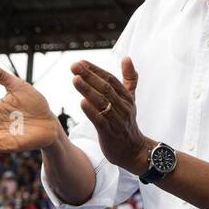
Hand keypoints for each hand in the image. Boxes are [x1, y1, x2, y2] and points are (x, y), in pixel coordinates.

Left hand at [70, 58, 146, 174]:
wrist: (134, 151)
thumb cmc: (127, 123)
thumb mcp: (130, 99)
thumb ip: (129, 79)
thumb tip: (127, 58)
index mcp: (126, 97)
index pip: (110, 79)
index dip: (96, 70)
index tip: (81, 62)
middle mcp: (123, 107)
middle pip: (106, 88)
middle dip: (89, 76)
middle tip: (74, 66)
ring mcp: (117, 120)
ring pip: (102, 103)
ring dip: (88, 90)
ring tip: (75, 79)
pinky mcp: (110, 133)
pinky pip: (101, 121)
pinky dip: (92, 112)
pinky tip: (82, 103)